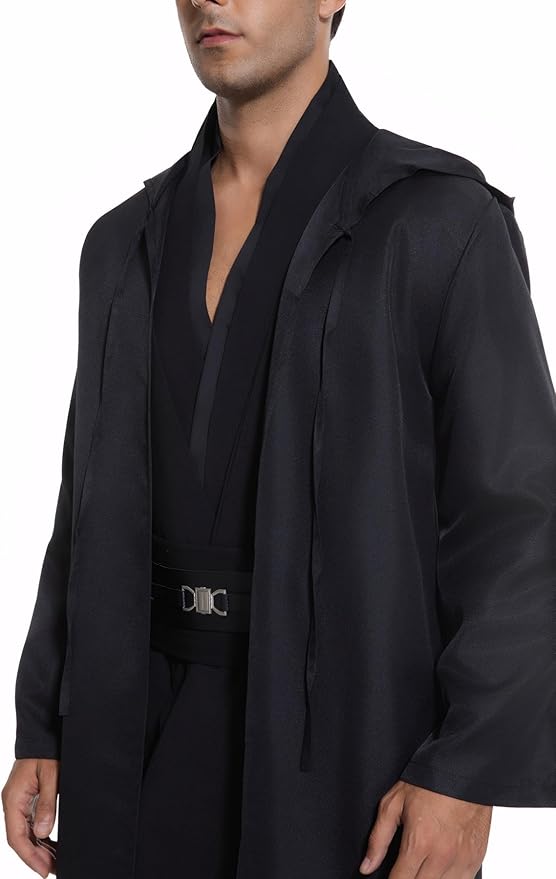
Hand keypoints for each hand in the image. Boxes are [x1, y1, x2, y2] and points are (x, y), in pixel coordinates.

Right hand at [2, 758, 59, 877]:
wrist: (42, 734)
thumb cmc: (45, 752)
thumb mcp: (51, 776)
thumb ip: (47, 804)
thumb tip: (42, 832)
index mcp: (13, 800)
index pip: (17, 837)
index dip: (30, 856)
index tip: (43, 870)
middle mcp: (13, 804)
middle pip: (20, 839)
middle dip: (35, 857)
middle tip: (52, 870)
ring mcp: (18, 803)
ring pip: (25, 833)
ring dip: (38, 849)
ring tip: (54, 862)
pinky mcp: (26, 800)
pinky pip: (30, 824)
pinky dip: (40, 837)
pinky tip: (50, 846)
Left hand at [359, 780, 491, 877]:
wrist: (463, 769)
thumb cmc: (429, 782)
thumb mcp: (394, 803)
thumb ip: (378, 838)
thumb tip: (367, 866)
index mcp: (420, 842)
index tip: (388, 878)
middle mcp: (442, 856)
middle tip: (404, 869)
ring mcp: (462, 860)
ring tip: (421, 867)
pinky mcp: (476, 859)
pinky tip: (439, 868)